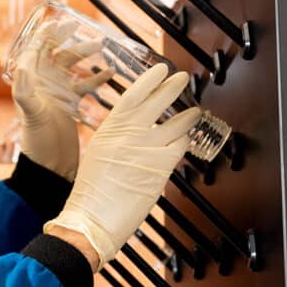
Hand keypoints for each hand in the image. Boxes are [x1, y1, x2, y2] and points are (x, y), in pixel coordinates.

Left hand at [12, 19, 110, 180]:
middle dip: (71, 41)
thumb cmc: (36, 142)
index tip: (60, 22)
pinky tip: (110, 73)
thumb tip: (23, 67)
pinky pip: (84, 85)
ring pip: (73, 67)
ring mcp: (57, 94)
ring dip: (86, 56)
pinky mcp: (70, 104)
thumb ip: (26, 92)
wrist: (50, 165)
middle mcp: (43, 85)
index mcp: (31, 82)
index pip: (36, 51)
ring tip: (102, 48)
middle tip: (87, 33)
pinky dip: (96, 77)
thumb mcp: (30, 115)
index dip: (46, 35)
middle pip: (57, 54)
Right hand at [44, 63, 200, 268]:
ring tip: (195, 111)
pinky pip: (180, 147)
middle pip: (156, 101)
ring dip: (189, 115)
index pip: (132, 95)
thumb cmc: (92, 192)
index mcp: (109, 129)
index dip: (149, 80)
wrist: (92, 217)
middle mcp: (128, 134)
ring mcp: (145, 149)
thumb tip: (138, 130)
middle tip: (181, 78)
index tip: (160, 69)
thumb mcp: (99, 154)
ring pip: (176, 124)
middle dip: (172, 86)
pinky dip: (185, 141)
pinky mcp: (160, 167)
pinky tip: (186, 140)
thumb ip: (118, 138)